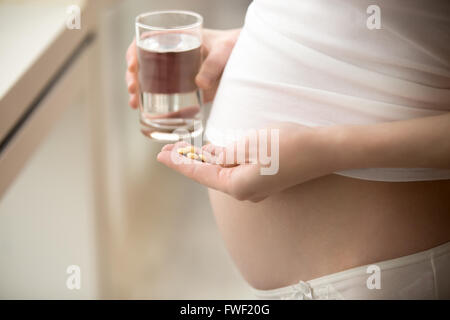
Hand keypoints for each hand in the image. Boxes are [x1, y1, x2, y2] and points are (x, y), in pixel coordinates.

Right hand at [125, 28, 240, 108]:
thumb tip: (200, 84)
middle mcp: (174, 56)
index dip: (135, 51)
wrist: (249, 60)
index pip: (149, 40)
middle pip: (144, 63)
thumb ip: (214, 65)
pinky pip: (167, 98)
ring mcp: (178, 74)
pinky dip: (157, 107)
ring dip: (140, 92)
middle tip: (133, 89)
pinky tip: (149, 116)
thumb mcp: (225, 51)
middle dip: (133, 76)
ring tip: (135, 104)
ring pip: (151, 81)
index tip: (133, 65)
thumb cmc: (235, 47)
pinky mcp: (186, 90)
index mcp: (178, 38)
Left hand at [156, 123, 338, 201]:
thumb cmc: (286, 146)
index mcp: (235, 186)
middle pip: (208, 175)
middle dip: (189, 161)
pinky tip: (214, 154)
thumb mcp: (249, 145)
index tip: (160, 154)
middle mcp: (243, 193)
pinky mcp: (265, 181)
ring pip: (222, 173)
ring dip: (205, 161)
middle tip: (168, 148)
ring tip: (186, 150)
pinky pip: (236, 172)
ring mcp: (255, 189)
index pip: (199, 173)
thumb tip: (210, 157)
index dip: (178, 162)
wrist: (322, 151)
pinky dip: (222, 162)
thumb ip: (224, 154)